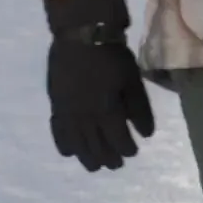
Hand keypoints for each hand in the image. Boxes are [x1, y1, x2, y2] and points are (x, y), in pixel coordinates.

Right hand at [45, 0, 154, 172]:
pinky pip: (57, 129)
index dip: (125, 148)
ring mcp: (67, 111)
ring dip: (85, 156)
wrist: (80, 36)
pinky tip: (68, 152)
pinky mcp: (56, 103)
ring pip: (76, 141)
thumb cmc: (112, 56)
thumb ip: (139, 109)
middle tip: (115, 165)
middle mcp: (84, 116)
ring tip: (94, 166)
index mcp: (105, 110)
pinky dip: (62, 142)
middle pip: (95, 144)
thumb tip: (146, 134)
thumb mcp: (132, 80)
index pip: (116, 138)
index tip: (132, 153)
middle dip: (106, 157)